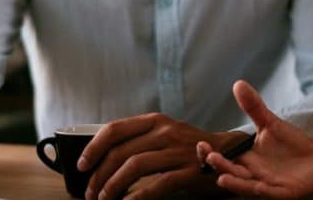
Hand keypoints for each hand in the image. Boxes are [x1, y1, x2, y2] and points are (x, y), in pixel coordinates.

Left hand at [77, 112, 235, 199]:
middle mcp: (165, 131)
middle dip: (99, 175)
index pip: (115, 129)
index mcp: (155, 121)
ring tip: (104, 199)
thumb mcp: (164, 135)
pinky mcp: (189, 171)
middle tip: (90, 192)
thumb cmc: (189, 148)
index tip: (81, 165)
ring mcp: (178, 151)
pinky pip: (157, 184)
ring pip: (134, 167)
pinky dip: (137, 197)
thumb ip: (140, 141)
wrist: (231, 154)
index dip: (93, 148)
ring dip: (113, 186)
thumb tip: (104, 158)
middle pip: (121, 152)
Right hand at [197, 80, 312, 197]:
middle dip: (220, 166)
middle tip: (210, 156)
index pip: (224, 159)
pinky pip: (272, 194)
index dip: (210, 154)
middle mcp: (253, 174)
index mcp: (247, 159)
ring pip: (248, 187)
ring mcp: (268, 184)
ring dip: (236, 184)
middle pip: (232, 173)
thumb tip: (238, 83)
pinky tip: (258, 186)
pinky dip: (264, 191)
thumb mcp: (271, 123)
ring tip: (222, 178)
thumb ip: (254, 107)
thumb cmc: (291, 143)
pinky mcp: (284, 192)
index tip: (202, 144)